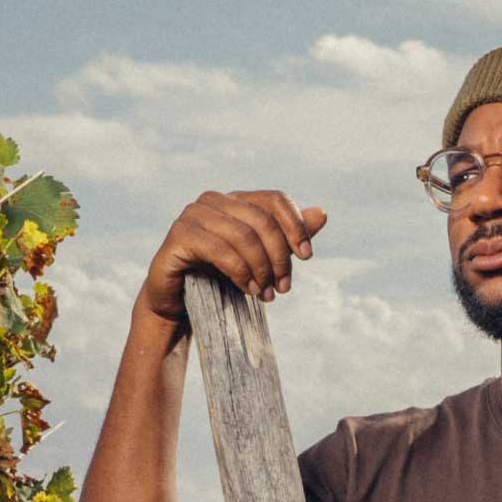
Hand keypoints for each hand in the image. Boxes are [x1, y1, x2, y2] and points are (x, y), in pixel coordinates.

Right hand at [137, 189, 327, 327]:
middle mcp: (213, 200)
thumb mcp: (262, 257)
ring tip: (267, 294)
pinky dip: (241, 273)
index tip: (307, 256)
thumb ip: (289, 236)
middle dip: (280, 257)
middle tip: (284, 287)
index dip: (296, 226)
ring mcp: (192, 215)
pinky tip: (249, 290)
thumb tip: (323, 212)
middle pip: (262, 220)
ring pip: (243, 235)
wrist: (181, 301)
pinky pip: (220, 250)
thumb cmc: (222, 276)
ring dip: (262, 269)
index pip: (276, 199)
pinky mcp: (179, 236)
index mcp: (235, 199)